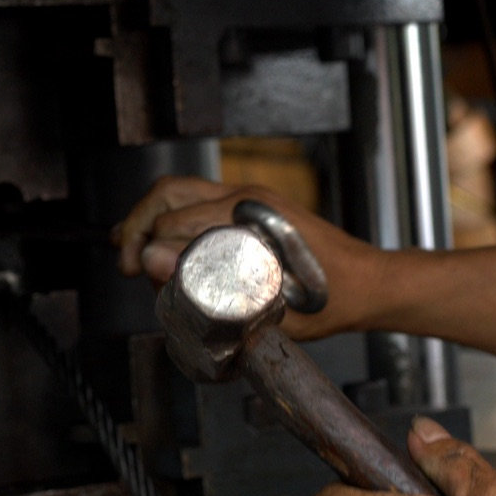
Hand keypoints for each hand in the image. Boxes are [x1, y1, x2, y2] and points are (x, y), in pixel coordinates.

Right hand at [112, 176, 381, 338]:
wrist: (370, 284)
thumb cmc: (330, 299)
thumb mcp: (268, 304)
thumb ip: (208, 285)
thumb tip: (153, 263)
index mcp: (250, 217)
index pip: (177, 221)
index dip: (146, 247)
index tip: (136, 274)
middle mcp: (246, 198)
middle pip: (170, 193)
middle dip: (138, 224)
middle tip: (125, 262)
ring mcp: (250, 198)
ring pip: (181, 191)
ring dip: (151, 216)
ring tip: (132, 248)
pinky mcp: (254, 207)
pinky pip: (200, 200)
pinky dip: (173, 217)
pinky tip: (165, 245)